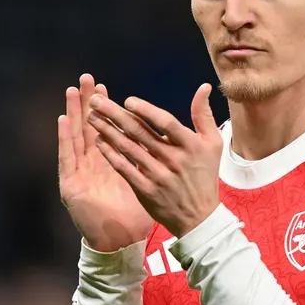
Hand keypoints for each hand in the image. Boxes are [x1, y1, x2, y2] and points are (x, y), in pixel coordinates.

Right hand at [58, 74, 154, 251]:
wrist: (120, 243)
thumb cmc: (134, 216)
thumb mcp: (149, 186)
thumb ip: (159, 164)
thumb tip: (177, 148)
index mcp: (113, 162)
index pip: (108, 130)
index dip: (107, 110)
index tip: (106, 88)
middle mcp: (94, 164)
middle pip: (89, 127)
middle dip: (88, 103)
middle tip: (86, 79)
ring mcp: (81, 173)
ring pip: (76, 137)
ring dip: (73, 113)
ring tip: (71, 91)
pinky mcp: (72, 184)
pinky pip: (67, 158)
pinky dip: (64, 139)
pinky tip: (62, 120)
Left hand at [88, 84, 222, 238]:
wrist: (199, 217)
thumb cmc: (205, 175)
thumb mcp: (213, 144)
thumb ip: (203, 115)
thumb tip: (203, 87)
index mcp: (190, 146)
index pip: (165, 123)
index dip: (146, 110)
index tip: (128, 100)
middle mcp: (173, 160)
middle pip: (140, 132)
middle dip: (114, 113)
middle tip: (95, 100)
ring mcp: (158, 176)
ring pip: (128, 148)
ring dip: (107, 130)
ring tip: (91, 116)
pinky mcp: (145, 190)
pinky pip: (124, 168)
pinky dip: (110, 154)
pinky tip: (99, 141)